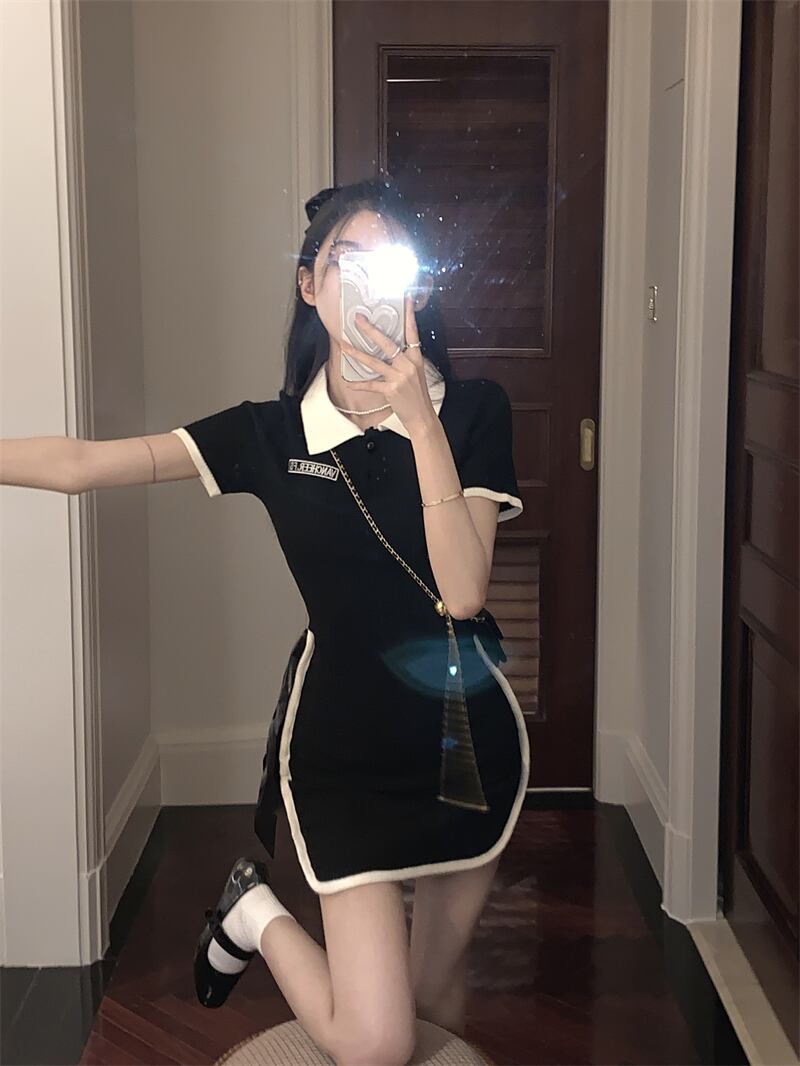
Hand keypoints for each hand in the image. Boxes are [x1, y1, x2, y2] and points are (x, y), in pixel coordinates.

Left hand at [338, 295, 435, 433]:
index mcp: (415, 357)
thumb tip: (389, 348)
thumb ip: (404, 359)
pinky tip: (348, 381)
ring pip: (374, 361)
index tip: (406, 299)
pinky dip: (358, 383)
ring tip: (344, 344)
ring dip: (357, 353)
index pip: (412, 332)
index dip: (409, 315)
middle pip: (387, 343)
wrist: (422, 416)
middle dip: (371, 330)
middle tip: (358, 319)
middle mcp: (407, 364)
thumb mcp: (415, 372)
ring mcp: (399, 377)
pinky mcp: (391, 390)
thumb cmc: (417, 395)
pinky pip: (370, 384)